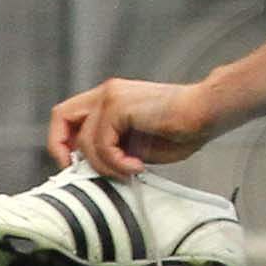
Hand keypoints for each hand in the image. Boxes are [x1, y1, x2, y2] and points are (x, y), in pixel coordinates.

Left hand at [50, 74, 217, 174]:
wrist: (204, 112)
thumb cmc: (180, 129)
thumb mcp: (135, 144)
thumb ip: (112, 149)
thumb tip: (91, 167)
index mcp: (109, 99)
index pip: (69, 116)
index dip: (63, 142)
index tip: (76, 166)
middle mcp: (106, 93)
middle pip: (61, 116)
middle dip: (63, 149)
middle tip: (82, 172)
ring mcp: (111, 97)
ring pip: (86, 141)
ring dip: (106, 165)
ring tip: (130, 170)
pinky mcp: (118, 106)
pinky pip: (102, 144)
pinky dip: (116, 162)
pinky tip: (136, 165)